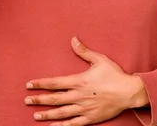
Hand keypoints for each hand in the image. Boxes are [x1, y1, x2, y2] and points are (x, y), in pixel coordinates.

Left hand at [24, 37, 148, 124]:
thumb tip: (73, 39)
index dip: (40, 84)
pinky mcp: (90, 118)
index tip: (29, 85)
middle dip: (39, 99)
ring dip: (47, 114)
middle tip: (27, 100)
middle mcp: (79, 96)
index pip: (54, 83)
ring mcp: (84, 109)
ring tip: (35, 115)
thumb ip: (84, 51)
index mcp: (79, 82)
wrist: (129, 92)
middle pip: (54, 99)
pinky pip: (73, 124)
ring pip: (61, 113)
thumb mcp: (99, 60)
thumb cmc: (115, 75)